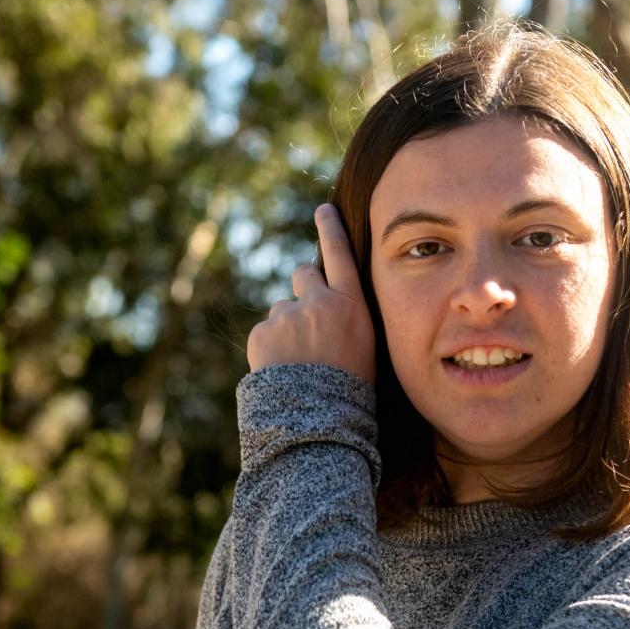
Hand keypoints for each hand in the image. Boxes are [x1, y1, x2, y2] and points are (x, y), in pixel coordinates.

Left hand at [246, 204, 376, 385]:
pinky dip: (271, 348)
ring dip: (287, 328)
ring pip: (283, 311)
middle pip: (304, 275)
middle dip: (304, 289)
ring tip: (298, 363)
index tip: (323, 209)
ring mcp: (287, 316)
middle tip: (308, 320)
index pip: (340, 254)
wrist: (319, 420)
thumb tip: (328, 310)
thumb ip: (346, 319)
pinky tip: (283, 371)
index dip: (331, 228)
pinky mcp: (262, 333)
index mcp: (351, 305)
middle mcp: (318, 302)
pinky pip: (266, 333)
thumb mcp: (367, 349)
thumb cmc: (352, 390)